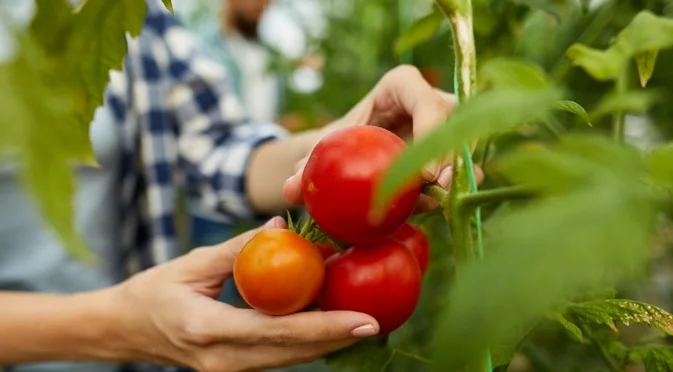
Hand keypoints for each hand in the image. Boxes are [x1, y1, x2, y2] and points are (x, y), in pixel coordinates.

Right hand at [109, 217, 379, 371]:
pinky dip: (304, 342)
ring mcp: (229, 370)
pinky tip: (325, 324)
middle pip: (294, 353)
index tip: (364, 320)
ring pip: (290, 359)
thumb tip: (282, 228)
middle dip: (337, 339)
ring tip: (360, 322)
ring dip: (325, 342)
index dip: (325, 327)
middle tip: (376, 321)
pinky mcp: (234, 369)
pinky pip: (277, 357)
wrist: (124, 330)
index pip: (280, 331)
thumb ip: (239, 248)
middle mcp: (224, 360)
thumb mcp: (193, 264)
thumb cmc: (153, 291)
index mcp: (210, 329)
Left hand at [282, 65, 482, 210]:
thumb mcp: (323, 149)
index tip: (422, 174)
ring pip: (464, 145)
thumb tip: (291, 189)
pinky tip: (439, 206)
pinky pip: (464, 166)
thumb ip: (307, 165)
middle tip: (437, 190)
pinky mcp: (453, 150)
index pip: (427, 101)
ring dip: (457, 175)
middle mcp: (432, 99)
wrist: (351, 153)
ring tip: (439, 201)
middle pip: (454, 124)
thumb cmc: (338, 141)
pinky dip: (454, 187)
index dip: (431, 131)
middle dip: (451, 158)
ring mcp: (448, 124)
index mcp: (402, 85)